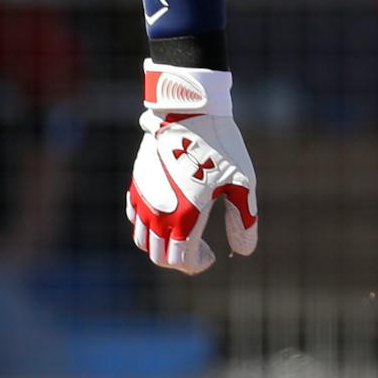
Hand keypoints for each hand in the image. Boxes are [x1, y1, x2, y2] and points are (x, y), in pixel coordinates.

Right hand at [127, 61, 257, 274]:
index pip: (180, 261)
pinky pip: (134, 216)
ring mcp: (143, 198)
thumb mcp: (243, 182)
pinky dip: (147, 225)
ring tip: (183, 235)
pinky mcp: (137, 183)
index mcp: (183, 218)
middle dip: (179, 260)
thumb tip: (243, 252)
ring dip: (160, 244)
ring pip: (142, 238)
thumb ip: (243, 220)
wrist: (189, 111)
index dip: (196, 265)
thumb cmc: (221, 146)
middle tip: (200, 250)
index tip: (212, 255)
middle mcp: (157, 213)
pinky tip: (167, 215)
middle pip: (158, 255)